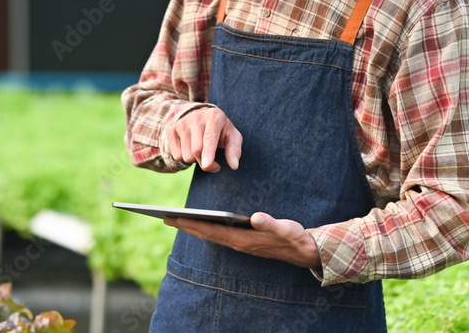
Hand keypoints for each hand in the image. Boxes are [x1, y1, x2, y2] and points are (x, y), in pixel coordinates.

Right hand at [165, 106, 242, 171]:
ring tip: (200, 150)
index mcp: (214, 117)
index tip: (207, 165)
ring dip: (195, 160)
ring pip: (186, 156)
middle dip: (205, 162)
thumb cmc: (220, 130)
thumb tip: (234, 165)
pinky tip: (190, 147)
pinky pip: (177, 155)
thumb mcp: (232, 137)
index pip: (209, 138)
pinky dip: (185, 157)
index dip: (209, 153)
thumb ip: (234, 150)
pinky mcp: (171, 129)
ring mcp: (181, 123)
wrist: (200, 116)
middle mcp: (196, 117)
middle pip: (197, 151)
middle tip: (211, 160)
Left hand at [165, 212, 320, 268]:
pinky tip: (202, 225)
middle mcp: (238, 243)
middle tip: (165, 217)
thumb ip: (269, 223)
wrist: (304, 251)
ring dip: (193, 228)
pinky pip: (219, 236)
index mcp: (242, 239)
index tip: (174, 217)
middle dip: (186, 225)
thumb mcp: (284, 228)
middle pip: (206, 234)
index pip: (211, 231)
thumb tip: (254, 217)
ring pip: (211, 236)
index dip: (192, 224)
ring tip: (177, 220)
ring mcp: (240, 244)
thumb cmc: (294, 237)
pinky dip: (206, 230)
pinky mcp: (244, 242)